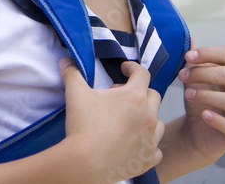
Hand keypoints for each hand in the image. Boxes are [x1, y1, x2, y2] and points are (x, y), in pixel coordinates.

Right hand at [61, 58, 164, 181]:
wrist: (85, 162)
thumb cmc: (83, 126)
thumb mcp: (75, 93)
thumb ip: (72, 73)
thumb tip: (66, 61)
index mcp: (134, 97)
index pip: (142, 74)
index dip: (132, 67)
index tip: (124, 69)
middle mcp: (148, 116)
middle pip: (153, 96)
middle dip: (139, 92)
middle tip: (120, 96)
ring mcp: (150, 139)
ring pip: (158, 122)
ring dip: (147, 117)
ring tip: (129, 120)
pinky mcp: (148, 159)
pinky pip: (156, 149)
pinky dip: (149, 144)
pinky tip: (136, 144)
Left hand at [177, 46, 224, 160]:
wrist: (197, 132)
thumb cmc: (200, 100)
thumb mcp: (194, 77)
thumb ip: (193, 59)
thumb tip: (186, 35)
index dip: (208, 53)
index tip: (187, 56)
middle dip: (203, 73)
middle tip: (181, 76)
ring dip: (207, 95)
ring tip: (188, 94)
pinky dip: (218, 120)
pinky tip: (204, 115)